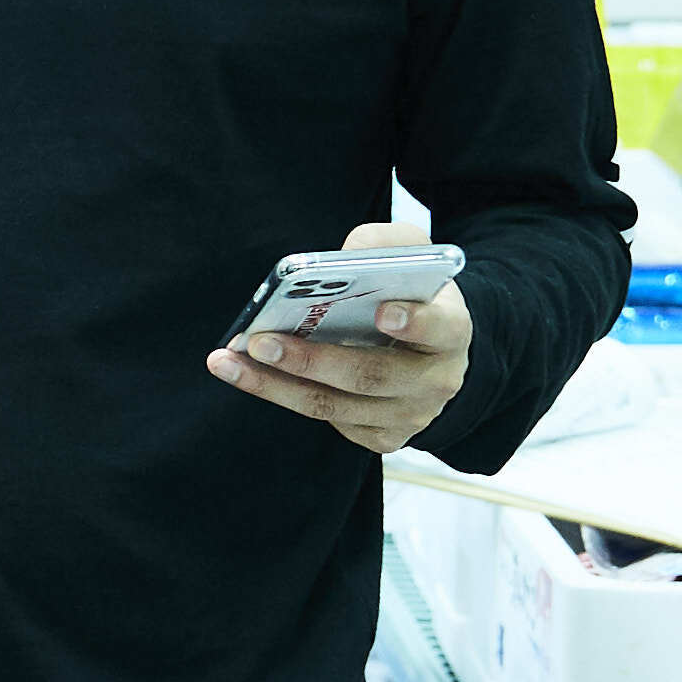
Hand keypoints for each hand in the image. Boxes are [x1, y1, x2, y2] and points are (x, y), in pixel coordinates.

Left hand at [207, 216, 472, 457]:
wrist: (432, 350)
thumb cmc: (414, 294)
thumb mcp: (411, 256)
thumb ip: (382, 245)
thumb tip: (340, 258)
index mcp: (452, 330)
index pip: (441, 328)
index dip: (415, 322)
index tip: (382, 312)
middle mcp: (436, 381)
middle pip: (370, 376)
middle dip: (310, 359)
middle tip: (259, 339)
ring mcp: (410, 415)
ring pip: (336, 406)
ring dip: (276, 384)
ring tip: (229, 361)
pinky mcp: (383, 437)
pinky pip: (328, 419)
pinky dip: (283, 395)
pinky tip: (248, 374)